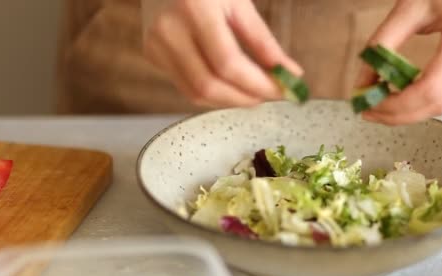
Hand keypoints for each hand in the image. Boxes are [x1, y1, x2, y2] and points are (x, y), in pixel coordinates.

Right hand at [144, 0, 301, 107]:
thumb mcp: (239, 3)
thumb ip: (263, 41)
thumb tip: (290, 75)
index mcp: (194, 9)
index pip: (228, 63)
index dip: (258, 84)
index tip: (283, 91)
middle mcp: (169, 30)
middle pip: (209, 86)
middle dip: (245, 98)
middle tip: (270, 96)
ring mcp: (156, 45)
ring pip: (196, 94)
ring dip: (229, 100)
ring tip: (253, 92)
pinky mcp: (152, 55)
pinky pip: (186, 87)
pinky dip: (213, 93)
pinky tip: (230, 85)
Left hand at [355, 0, 441, 124]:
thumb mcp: (406, 9)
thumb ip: (381, 44)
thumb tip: (361, 85)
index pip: (430, 88)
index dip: (398, 104)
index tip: (370, 105)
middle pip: (438, 103)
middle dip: (400, 114)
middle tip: (368, 112)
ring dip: (408, 112)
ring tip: (378, 107)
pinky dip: (419, 102)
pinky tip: (397, 98)